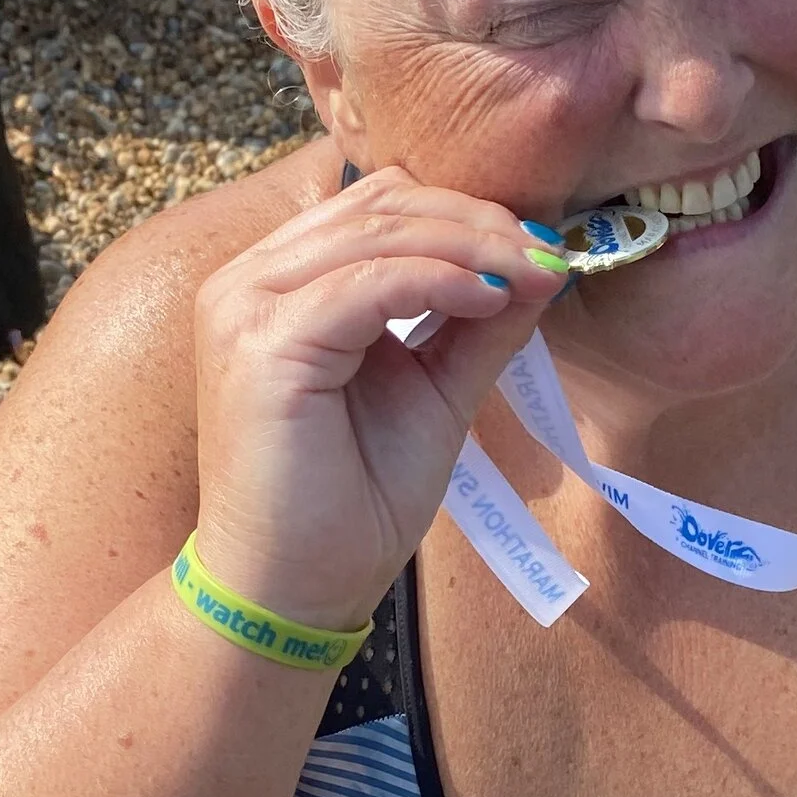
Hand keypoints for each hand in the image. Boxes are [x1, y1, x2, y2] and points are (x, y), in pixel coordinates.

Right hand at [190, 168, 569, 633]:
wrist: (295, 591)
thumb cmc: (351, 504)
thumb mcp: (434, 392)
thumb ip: (476, 324)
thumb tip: (541, 262)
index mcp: (279, 284)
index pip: (379, 207)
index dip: (466, 212)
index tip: (543, 247)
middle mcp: (249, 281)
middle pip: (380, 205)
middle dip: (479, 222)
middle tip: (551, 254)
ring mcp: (245, 307)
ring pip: (378, 233)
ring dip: (472, 247)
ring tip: (536, 274)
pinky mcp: (262, 344)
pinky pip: (368, 285)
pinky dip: (440, 283)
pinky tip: (492, 302)